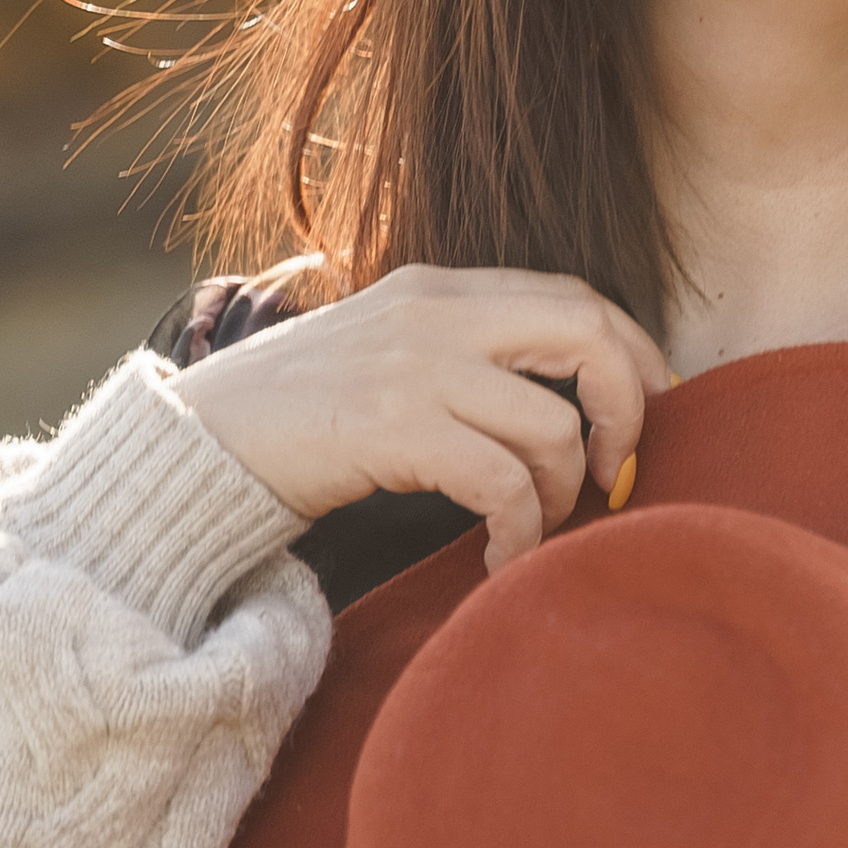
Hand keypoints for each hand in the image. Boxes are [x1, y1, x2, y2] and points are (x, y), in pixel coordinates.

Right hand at [171, 264, 670, 569]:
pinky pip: (503, 483)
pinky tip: (501, 559)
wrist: (196, 445)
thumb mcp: (389, 355)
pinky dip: (520, 530)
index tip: (651, 411)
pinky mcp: (391, 428)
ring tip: (535, 528)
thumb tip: (566, 405)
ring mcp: (414, 366)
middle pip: (589, 334)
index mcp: (440, 288)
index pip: (576, 296)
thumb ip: (464, 355)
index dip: (632, 353)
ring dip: (564, 491)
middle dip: (629, 409)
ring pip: (552, 424)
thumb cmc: (299, 417)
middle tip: (618, 474)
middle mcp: (436, 312)